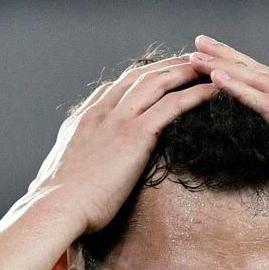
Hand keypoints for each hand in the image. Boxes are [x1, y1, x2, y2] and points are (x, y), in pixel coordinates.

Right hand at [27, 54, 218, 234]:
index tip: (155, 76)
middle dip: (165, 66)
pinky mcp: (135, 134)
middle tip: (189, 62)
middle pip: (138, 77)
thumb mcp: (62, 176)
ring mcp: (118, 120)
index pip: (113, 89)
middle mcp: (100, 112)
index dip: (138, 79)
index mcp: (82, 121)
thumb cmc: (56, 204)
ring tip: (208, 68)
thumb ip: (75, 166)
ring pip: (157, 82)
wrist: (55, 207)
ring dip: (184, 71)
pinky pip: (172, 105)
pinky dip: (195, 95)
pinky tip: (213, 93)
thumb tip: (78, 176)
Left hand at [187, 35, 268, 263]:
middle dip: (230, 58)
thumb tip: (248, 192)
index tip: (208, 64)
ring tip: (198, 53)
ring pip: (265, 83)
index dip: (240, 75)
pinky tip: (217, 78)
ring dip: (229, 65)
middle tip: (198, 42)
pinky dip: (242, 89)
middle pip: (265, 77)